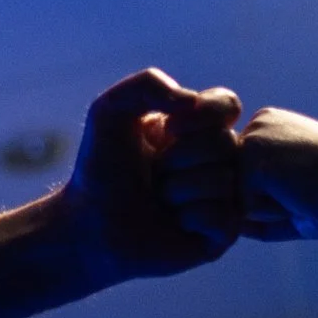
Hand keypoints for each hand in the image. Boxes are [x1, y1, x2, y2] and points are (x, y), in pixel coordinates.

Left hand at [61, 69, 243, 282]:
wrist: (89, 224)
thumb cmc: (100, 167)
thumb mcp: (110, 112)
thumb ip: (146, 84)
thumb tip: (192, 101)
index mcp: (199, 126)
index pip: (228, 104)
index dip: (203, 114)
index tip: (168, 128)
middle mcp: (219, 159)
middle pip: (227, 143)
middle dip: (178, 158)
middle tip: (154, 174)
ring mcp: (225, 195)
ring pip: (224, 182)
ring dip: (178, 190)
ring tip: (159, 198)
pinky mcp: (223, 233)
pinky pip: (223, 218)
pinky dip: (189, 217)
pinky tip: (173, 222)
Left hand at [237, 107, 317, 240]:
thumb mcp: (301, 194)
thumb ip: (265, 203)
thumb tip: (230, 221)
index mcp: (273, 126)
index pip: (249, 181)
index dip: (282, 199)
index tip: (315, 183)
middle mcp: (259, 124)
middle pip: (239, 190)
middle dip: (273, 206)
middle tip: (313, 189)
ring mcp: (253, 139)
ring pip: (238, 201)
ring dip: (273, 211)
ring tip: (307, 192)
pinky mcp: (252, 160)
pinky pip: (244, 210)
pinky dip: (274, 215)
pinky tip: (302, 194)